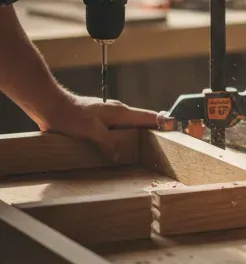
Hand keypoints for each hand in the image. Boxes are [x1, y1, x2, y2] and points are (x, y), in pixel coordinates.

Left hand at [33, 92, 158, 159]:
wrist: (51, 107)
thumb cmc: (71, 115)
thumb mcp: (91, 131)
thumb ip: (108, 142)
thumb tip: (120, 156)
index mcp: (120, 112)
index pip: (148, 117)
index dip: (162, 122)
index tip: (175, 129)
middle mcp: (117, 114)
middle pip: (141, 124)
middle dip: (153, 133)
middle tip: (163, 148)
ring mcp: (108, 119)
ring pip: (128, 130)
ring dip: (136, 139)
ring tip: (144, 154)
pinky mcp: (98, 125)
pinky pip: (116, 134)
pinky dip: (122, 141)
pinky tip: (119, 153)